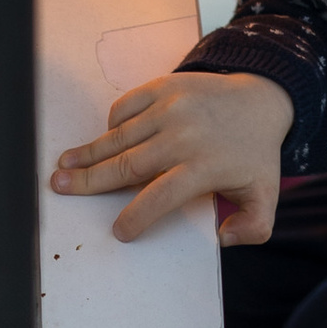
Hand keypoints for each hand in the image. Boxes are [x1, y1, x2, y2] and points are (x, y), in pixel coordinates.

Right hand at [49, 69, 291, 244]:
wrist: (263, 98)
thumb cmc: (255, 153)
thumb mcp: (266, 195)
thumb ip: (253, 227)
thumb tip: (223, 240)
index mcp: (205, 166)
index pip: (162, 196)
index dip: (137, 216)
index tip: (119, 231)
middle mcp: (184, 136)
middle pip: (128, 164)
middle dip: (91, 180)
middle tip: (60, 187)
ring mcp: (172, 108)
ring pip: (121, 136)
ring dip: (90, 152)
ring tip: (64, 164)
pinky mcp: (165, 87)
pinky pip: (127, 106)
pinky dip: (113, 123)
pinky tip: (103, 138)